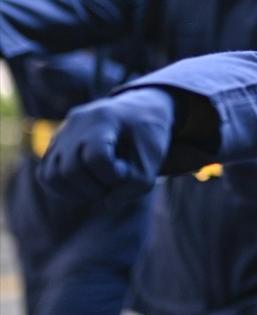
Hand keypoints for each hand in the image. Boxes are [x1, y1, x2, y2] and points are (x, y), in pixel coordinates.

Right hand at [38, 88, 174, 201]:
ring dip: (77, 193)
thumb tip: (105, 202)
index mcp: (105, 118)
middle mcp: (77, 122)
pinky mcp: (54, 145)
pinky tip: (86, 188)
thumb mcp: (152, 161)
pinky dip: (64, 189)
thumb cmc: (146, 138)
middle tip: (113, 184)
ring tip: (99, 190)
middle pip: (71, 170)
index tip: (127, 170)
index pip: (97, 157)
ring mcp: (62, 133)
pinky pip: (46, 175)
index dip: (113, 175)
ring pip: (52, 176)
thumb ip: (134, 186)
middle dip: (94, 188)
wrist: (137, 113)